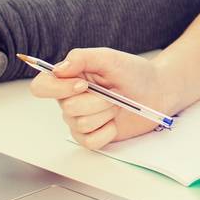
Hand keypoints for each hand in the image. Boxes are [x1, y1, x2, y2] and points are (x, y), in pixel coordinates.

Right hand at [27, 48, 167, 149]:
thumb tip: (58, 69)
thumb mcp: (110, 58)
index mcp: (69, 78)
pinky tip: (115, 122)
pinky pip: (90, 141)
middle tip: (113, 93)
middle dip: (97, 101)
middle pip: (68, 108)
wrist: (157, 92)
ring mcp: (79, 119)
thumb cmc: (134, 73)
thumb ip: (82, 58)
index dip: (57, 88)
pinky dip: (107, 132)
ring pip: (81, 124)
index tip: (83, 84)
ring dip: (105, 113)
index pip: (42, 86)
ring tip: (117, 104)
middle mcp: (70, 99)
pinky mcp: (91, 137)